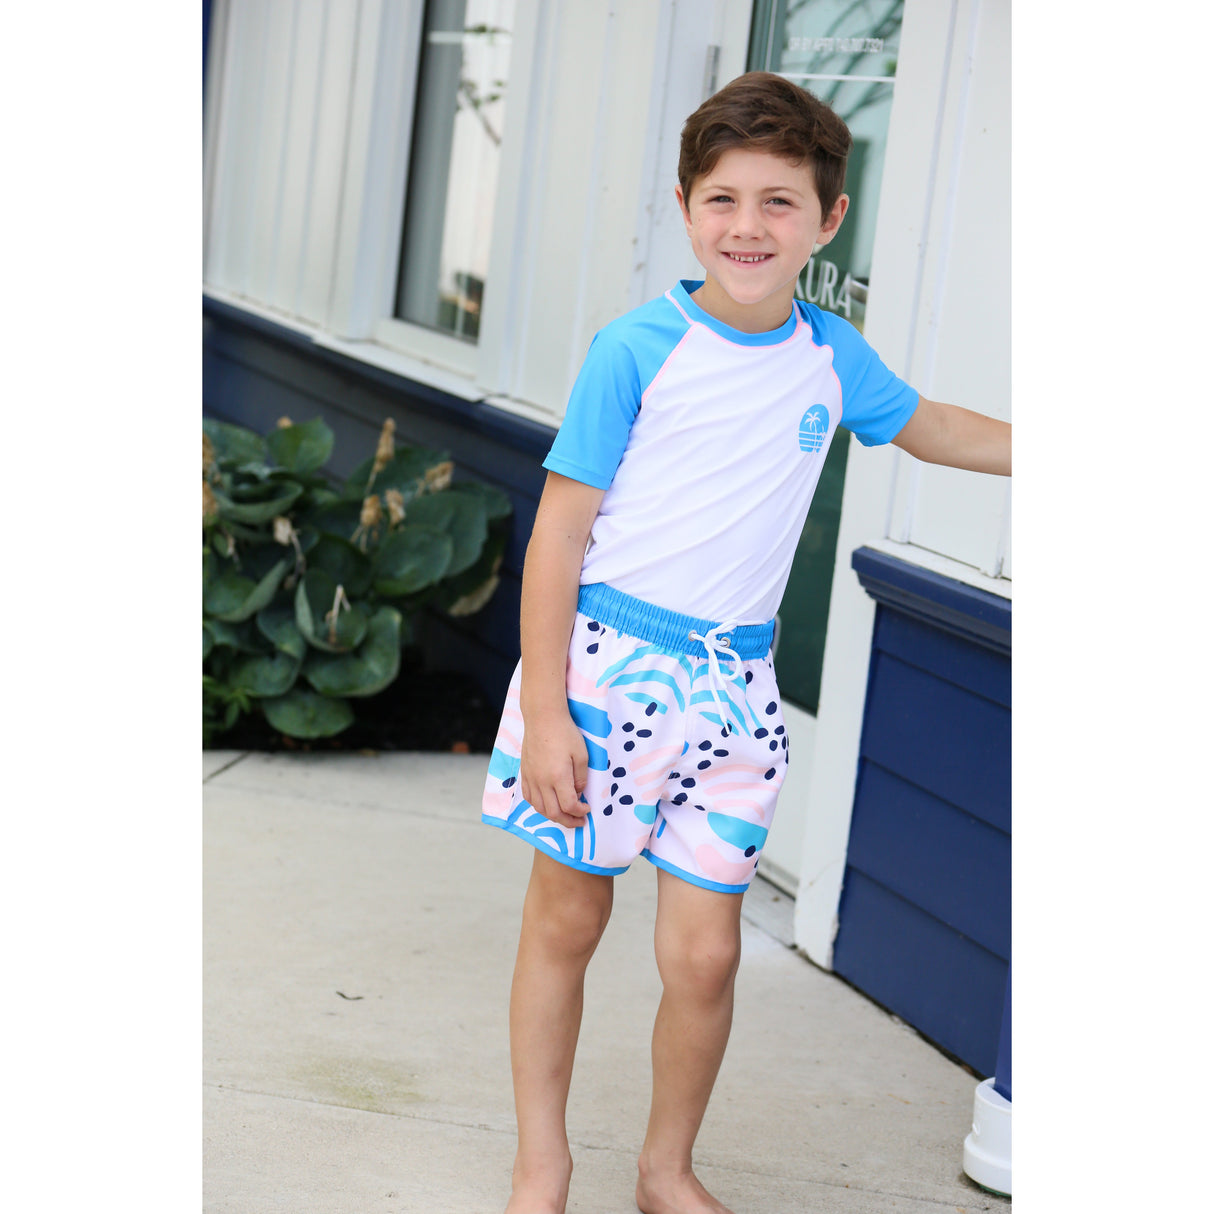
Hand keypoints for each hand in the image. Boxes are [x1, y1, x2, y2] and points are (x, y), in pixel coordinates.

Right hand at [519, 710, 590, 828]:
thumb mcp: (582, 754)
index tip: (587, 809)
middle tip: (579, 821)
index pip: (569, 806)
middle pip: (553, 813)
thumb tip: (578, 793)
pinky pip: (529, 797)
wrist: (542, 718)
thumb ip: (581, 778)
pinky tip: (547, 803)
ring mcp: (531, 778)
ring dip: (553, 816)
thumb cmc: (565, 733)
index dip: (580, 812)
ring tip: (565, 815)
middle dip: (568, 821)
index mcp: (558, 777)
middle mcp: (542, 781)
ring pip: (539, 808)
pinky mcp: (525, 773)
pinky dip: (539, 806)